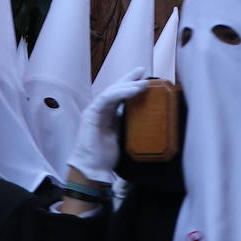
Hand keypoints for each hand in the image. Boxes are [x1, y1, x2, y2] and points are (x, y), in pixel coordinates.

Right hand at [66, 68, 148, 183]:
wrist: (91, 170)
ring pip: (111, 91)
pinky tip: (132, 90)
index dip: (130, 86)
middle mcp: (100, 110)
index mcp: (107, 115)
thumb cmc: (105, 158)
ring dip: (127, 85)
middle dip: (129, 79)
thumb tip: (149, 124)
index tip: (144, 79)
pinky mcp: (91, 114)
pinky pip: (106, 99)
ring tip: (143, 82)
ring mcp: (94, 111)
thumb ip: (130, 128)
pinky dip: (120, 93)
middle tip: (143, 70)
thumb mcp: (123, 139)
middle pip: (115, 89)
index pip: (119, 96)